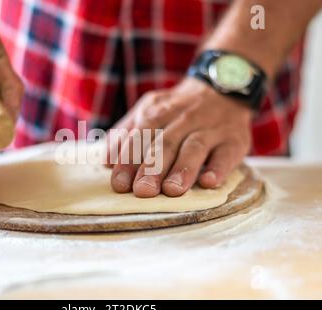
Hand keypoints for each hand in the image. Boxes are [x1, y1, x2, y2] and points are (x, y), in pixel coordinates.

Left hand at [105, 77, 251, 197]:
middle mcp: (183, 118)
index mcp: (157, 111)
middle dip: (153, 168)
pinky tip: (209, 182)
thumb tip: (106, 160)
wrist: (221, 87)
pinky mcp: (234, 140)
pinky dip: (218, 168)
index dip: (129, 160)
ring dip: (183, 169)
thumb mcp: (148, 111)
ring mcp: (210, 128)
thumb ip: (126, 134)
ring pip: (194, 147)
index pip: (140, 136)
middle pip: (165, 143)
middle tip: (143, 191)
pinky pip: (227, 154)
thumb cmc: (176, 110)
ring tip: (172, 190)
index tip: (120, 184)